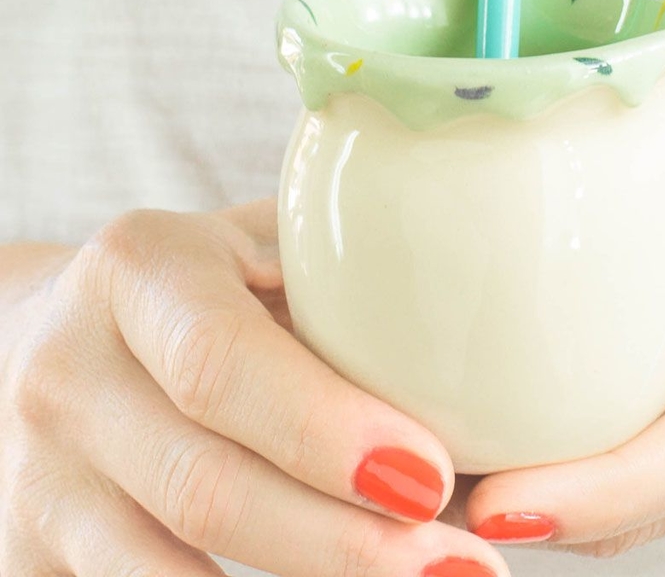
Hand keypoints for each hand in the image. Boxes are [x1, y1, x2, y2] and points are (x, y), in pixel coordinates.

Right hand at [0, 201, 508, 576]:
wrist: (47, 334)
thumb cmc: (199, 288)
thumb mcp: (256, 250)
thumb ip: (341, 280)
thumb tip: (490, 360)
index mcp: (138, 271)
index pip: (224, 363)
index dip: (326, 431)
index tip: (431, 476)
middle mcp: (71, 371)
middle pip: (207, 488)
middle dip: (342, 545)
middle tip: (461, 563)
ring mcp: (38, 474)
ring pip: (170, 573)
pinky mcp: (31, 553)